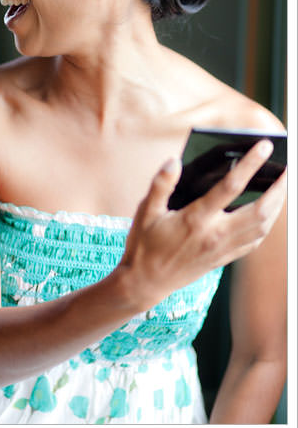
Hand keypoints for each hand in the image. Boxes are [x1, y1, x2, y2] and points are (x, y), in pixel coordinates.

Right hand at [118, 139, 285, 309]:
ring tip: (282, 187)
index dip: (250, 164)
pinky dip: (267, 225)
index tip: (264, 146)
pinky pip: (255, 241)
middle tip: (287, 168)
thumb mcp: (145, 211)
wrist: (146, 282)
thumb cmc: (144, 244)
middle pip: (261, 210)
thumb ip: (161, 185)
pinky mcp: (224, 258)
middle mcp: (215, 235)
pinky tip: (268, 214)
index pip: (230, 187)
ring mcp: (223, 249)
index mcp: (196, 220)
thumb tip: (174, 161)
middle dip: (279, 188)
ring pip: (263, 226)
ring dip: (278, 205)